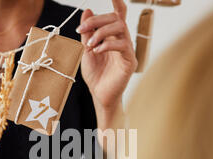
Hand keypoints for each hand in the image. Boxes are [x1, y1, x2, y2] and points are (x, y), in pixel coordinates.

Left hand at [77, 0, 136, 130]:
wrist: (100, 96)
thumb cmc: (96, 75)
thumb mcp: (86, 50)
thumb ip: (87, 32)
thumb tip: (88, 10)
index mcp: (113, 37)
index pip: (119, 15)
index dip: (117, 3)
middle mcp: (123, 40)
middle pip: (116, 18)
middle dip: (97, 20)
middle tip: (82, 29)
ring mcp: (128, 50)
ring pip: (120, 28)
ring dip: (101, 32)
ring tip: (89, 45)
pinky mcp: (130, 61)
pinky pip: (123, 45)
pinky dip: (107, 45)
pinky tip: (96, 51)